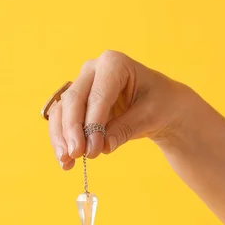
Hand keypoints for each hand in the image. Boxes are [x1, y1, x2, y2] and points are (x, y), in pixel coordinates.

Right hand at [49, 50, 191, 168]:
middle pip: (74, 100)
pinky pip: (62, 121)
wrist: (162, 106)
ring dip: (61, 137)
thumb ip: (125, 129)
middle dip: (73, 130)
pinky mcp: (77, 104)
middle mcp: (92, 70)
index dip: (93, 123)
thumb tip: (102, 147)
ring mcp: (82, 86)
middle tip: (77, 154)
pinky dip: (62, 140)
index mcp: (113, 63)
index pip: (97, 95)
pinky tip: (67, 161)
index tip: (93, 149)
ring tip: (67, 161)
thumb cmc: (161, 103)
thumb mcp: (150, 116)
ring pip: (62, 111)